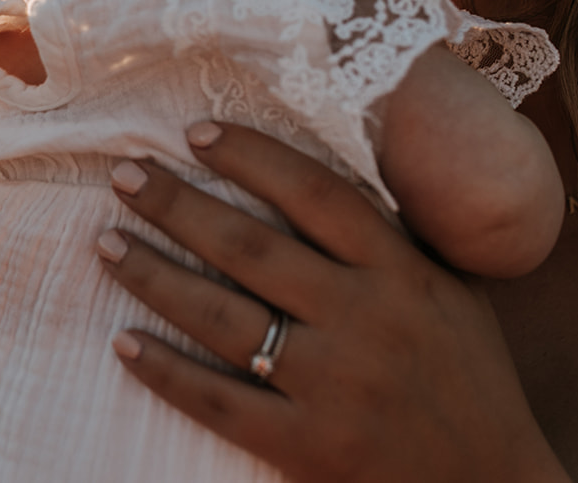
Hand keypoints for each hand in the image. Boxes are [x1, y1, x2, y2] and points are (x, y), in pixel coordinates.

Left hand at [97, 122, 569, 482]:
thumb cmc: (471, 382)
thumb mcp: (455, 294)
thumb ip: (399, 236)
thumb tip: (344, 159)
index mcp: (403, 274)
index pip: (316, 195)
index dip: (252, 158)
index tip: (195, 131)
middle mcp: (366, 320)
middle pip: (251, 248)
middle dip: (178, 205)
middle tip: (124, 174)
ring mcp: (335, 385)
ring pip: (223, 318)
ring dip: (154, 276)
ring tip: (106, 243)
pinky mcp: (309, 446)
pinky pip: (220, 401)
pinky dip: (167, 371)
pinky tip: (123, 343)